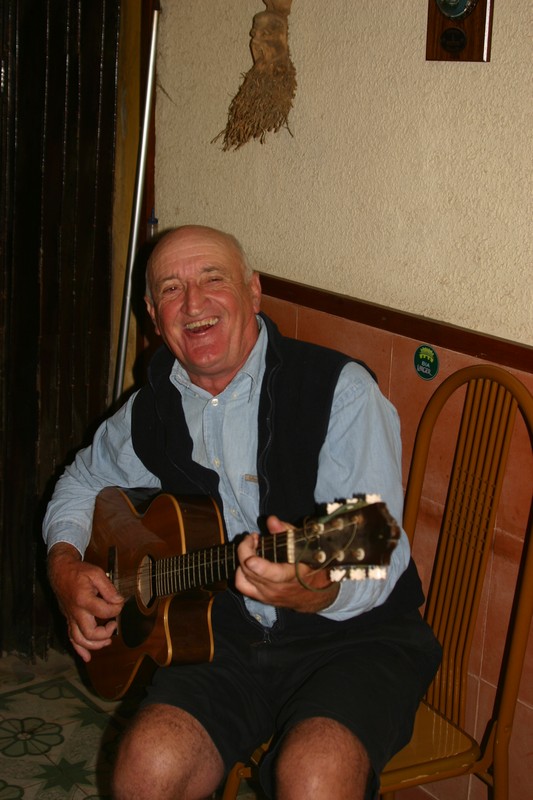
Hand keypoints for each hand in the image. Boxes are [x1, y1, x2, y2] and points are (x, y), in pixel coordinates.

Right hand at [47, 542, 123, 661]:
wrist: (60, 571)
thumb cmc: (78, 571)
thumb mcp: (96, 573)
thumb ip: (109, 588)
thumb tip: (119, 601)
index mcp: (83, 599)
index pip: (103, 612)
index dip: (116, 609)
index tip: (120, 604)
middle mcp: (75, 612)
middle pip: (89, 633)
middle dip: (105, 634)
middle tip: (113, 624)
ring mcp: (70, 618)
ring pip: (79, 640)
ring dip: (94, 645)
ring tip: (107, 641)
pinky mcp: (68, 619)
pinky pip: (71, 638)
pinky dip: (79, 649)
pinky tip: (87, 657)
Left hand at [234, 516, 338, 612]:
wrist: (313, 589)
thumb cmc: (308, 562)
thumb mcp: (301, 544)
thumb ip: (285, 531)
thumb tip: (271, 520)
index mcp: (292, 575)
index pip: (273, 575)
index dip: (260, 568)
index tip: (251, 559)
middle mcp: (277, 588)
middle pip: (251, 572)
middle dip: (246, 549)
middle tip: (253, 537)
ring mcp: (267, 595)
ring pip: (244, 577)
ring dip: (242, 558)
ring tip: (250, 546)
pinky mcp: (260, 597)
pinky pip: (242, 585)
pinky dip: (240, 571)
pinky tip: (248, 560)